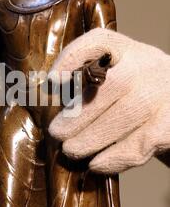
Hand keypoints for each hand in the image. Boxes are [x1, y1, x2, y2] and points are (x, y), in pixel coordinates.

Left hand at [48, 28, 169, 173]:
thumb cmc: (134, 93)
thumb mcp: (116, 74)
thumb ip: (87, 82)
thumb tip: (49, 104)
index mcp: (127, 49)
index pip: (100, 42)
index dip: (73, 58)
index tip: (52, 81)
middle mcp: (148, 66)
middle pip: (113, 86)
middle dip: (79, 114)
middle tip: (57, 132)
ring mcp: (163, 94)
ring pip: (125, 117)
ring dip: (91, 139)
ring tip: (70, 150)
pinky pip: (139, 144)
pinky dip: (113, 158)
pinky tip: (95, 164)